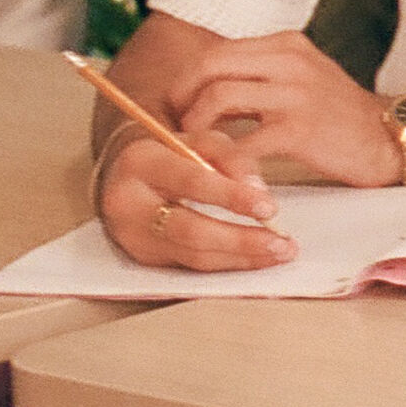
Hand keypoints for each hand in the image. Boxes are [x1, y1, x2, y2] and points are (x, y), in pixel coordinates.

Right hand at [94, 131, 294, 271]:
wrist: (126, 174)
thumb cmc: (171, 154)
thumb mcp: (200, 141)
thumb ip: (231, 158)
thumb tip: (257, 192)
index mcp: (141, 162)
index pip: (191, 181)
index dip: (232, 197)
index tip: (269, 208)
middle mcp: (127, 202)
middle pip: (189, 229)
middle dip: (240, 240)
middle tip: (279, 242)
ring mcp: (131, 235)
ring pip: (192, 255)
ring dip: (240, 258)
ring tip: (278, 252)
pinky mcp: (142, 256)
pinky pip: (191, 265)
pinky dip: (227, 263)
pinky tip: (255, 258)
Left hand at [169, 33, 400, 187]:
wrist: (388, 140)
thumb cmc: (338, 115)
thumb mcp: (303, 77)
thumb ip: (260, 76)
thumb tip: (204, 90)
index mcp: (287, 45)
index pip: (218, 51)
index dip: (188, 79)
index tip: (178, 104)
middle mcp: (290, 61)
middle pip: (209, 66)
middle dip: (182, 96)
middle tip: (176, 123)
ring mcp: (295, 93)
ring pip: (218, 97)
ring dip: (195, 125)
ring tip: (196, 146)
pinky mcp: (298, 129)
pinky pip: (242, 142)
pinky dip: (223, 159)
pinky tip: (222, 170)